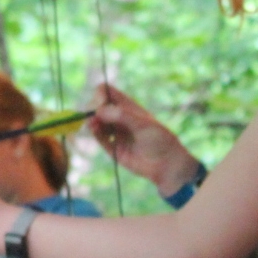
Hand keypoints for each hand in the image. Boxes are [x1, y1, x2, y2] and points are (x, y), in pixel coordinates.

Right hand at [87, 84, 201, 190]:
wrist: (165, 164)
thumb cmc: (159, 139)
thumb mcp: (142, 124)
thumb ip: (121, 116)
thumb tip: (98, 110)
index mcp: (129, 107)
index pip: (108, 93)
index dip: (101, 95)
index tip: (101, 103)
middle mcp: (120, 118)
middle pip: (99, 107)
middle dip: (93, 109)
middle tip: (94, 116)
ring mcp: (116, 132)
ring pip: (97, 123)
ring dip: (92, 122)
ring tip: (93, 125)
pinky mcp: (113, 148)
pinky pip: (100, 138)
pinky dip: (95, 133)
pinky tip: (95, 131)